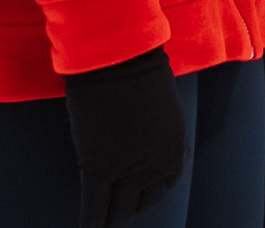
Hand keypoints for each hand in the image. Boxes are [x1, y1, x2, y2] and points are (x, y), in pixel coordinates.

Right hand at [63, 46, 185, 226]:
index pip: (163, 188)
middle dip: (127, 206)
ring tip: (99, 222)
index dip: (145, 192)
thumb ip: (152, 135)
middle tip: (112, 206)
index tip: (132, 194)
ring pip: (118, 211)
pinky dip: (90, 225)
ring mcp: (128, 170)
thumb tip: (135, 148)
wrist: (114, 53)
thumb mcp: (159, 106)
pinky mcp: (99, 168)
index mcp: (174, 150)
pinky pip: (95, 209)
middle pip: (142, 204)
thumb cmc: (134, 67)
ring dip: (109, 217)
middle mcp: (157, 166)